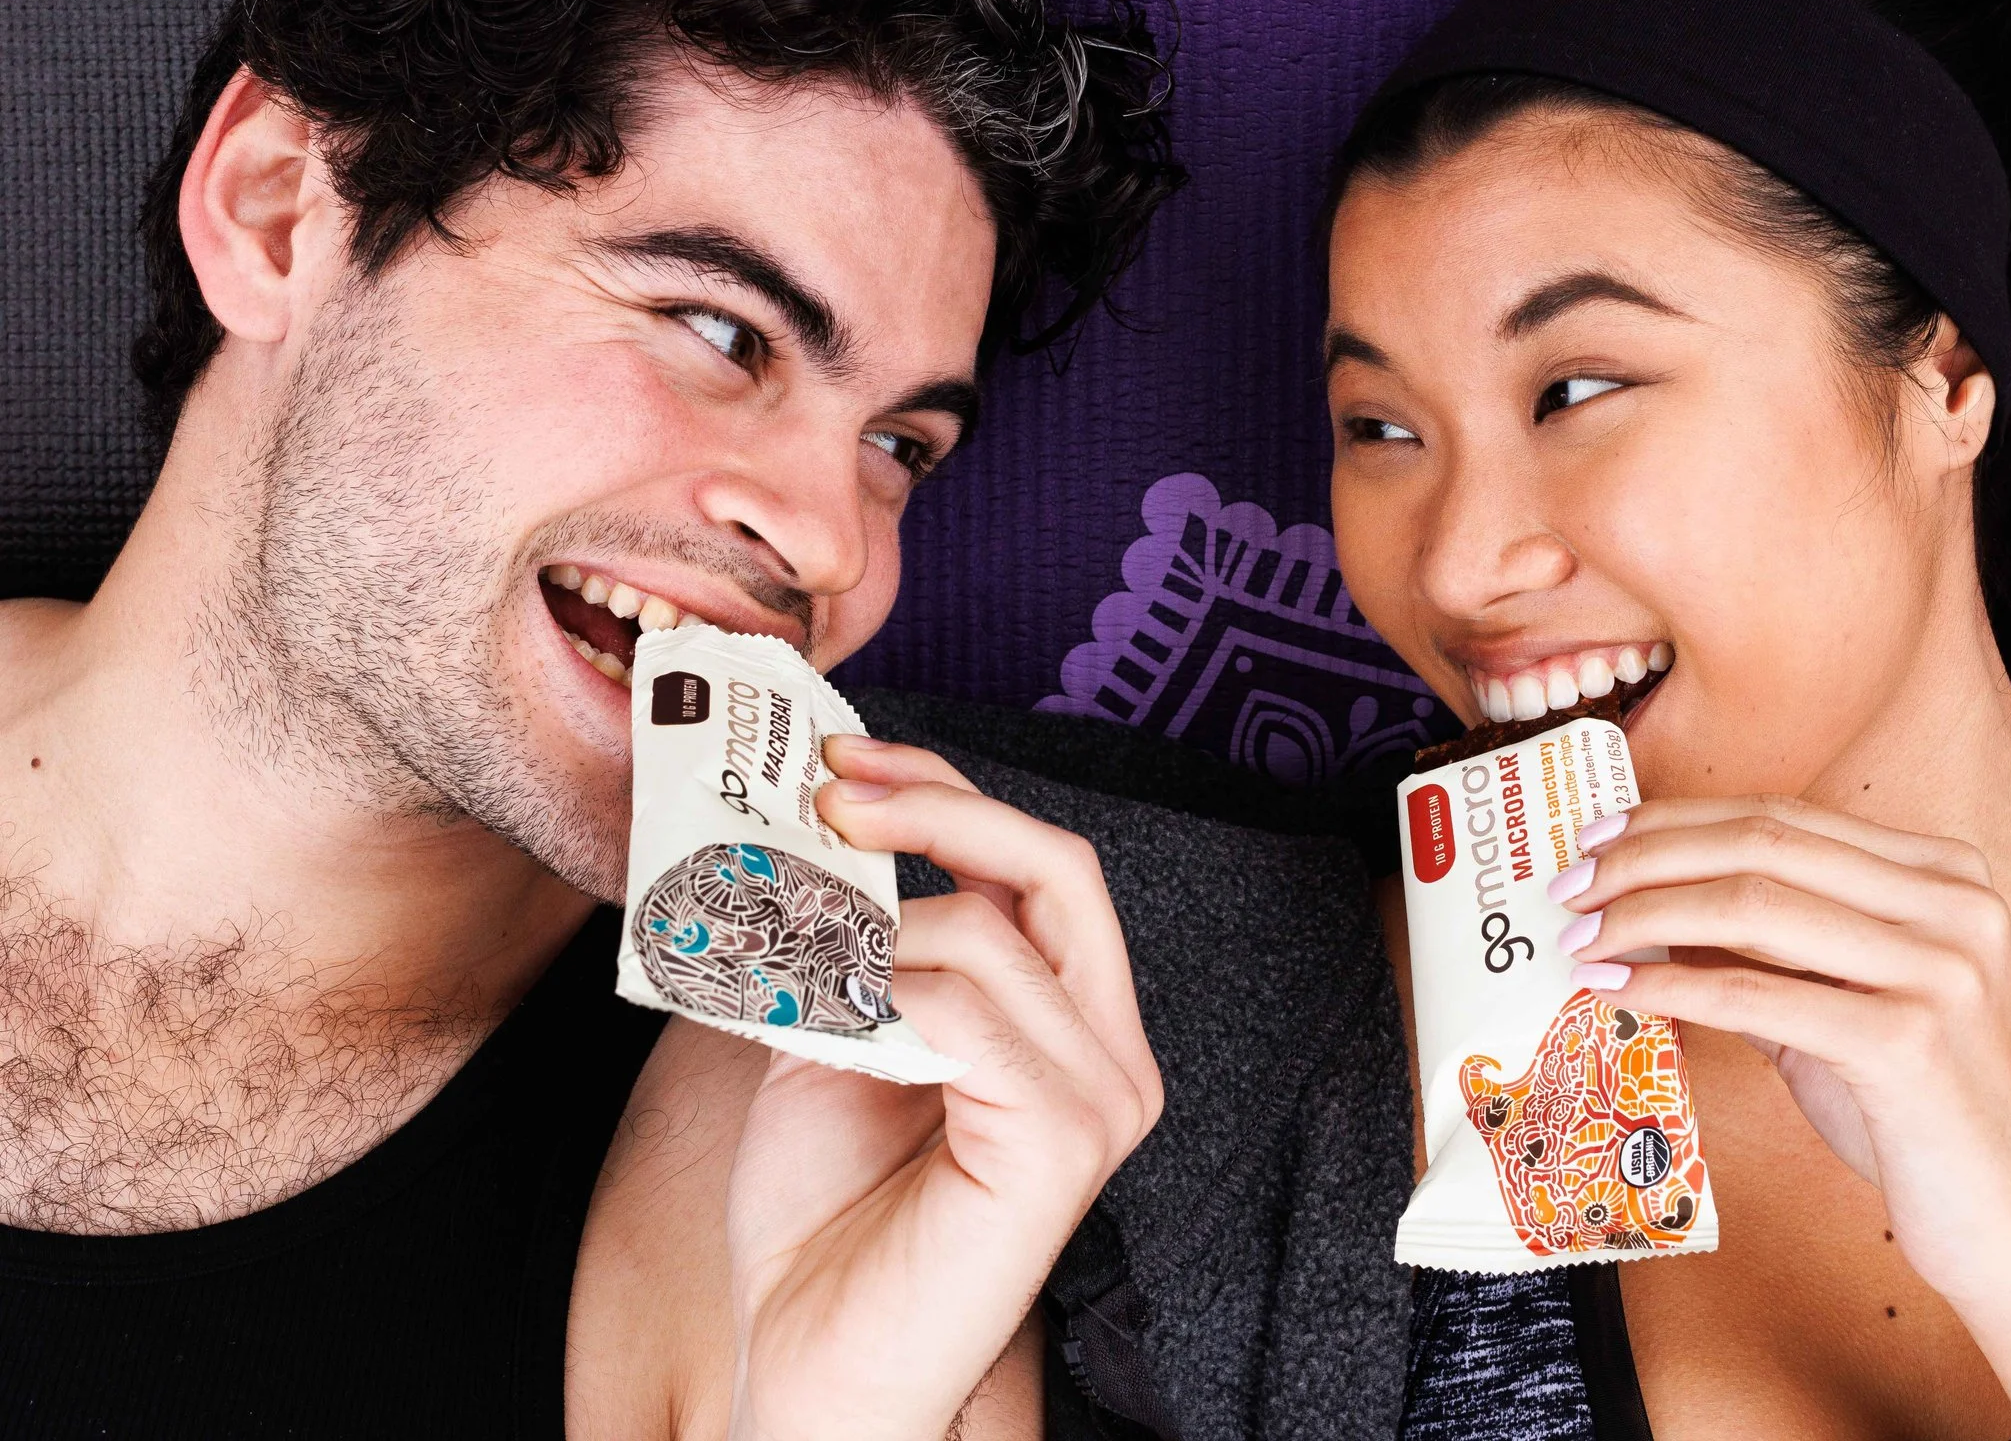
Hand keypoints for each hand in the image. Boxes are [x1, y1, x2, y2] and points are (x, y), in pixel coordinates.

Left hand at [722, 736, 1162, 1440]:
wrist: (810, 1363)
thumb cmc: (824, 1215)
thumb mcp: (828, 1035)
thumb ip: (848, 940)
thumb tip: (808, 829)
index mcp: (1064, 1020)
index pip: (1037, 863)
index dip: (946, 792)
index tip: (845, 763)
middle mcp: (1107, 1050)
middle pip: (1054, 864)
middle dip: (936, 805)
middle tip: (830, 793)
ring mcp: (1102, 1096)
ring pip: (989, 932)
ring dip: (865, 937)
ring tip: (788, 976)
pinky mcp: (1068, 1141)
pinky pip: (968, 1013)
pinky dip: (878, 1002)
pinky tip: (826, 1034)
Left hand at [1553, 794, 2010, 1440]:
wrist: (2007, 1229)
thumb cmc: (1914, 1117)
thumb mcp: (1839, 1004)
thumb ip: (1764, 949)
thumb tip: (1644, 901)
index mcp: (1947, 875)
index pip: (1785, 816)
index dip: (1678, 821)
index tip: (1600, 840)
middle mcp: (1954, 904)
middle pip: (1763, 842)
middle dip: (1647, 857)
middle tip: (1570, 886)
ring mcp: (1941, 969)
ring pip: (1753, 904)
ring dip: (1644, 913)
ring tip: (1580, 940)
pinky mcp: (1909, 1042)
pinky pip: (1757, 994)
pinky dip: (1673, 986)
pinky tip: (1617, 993)